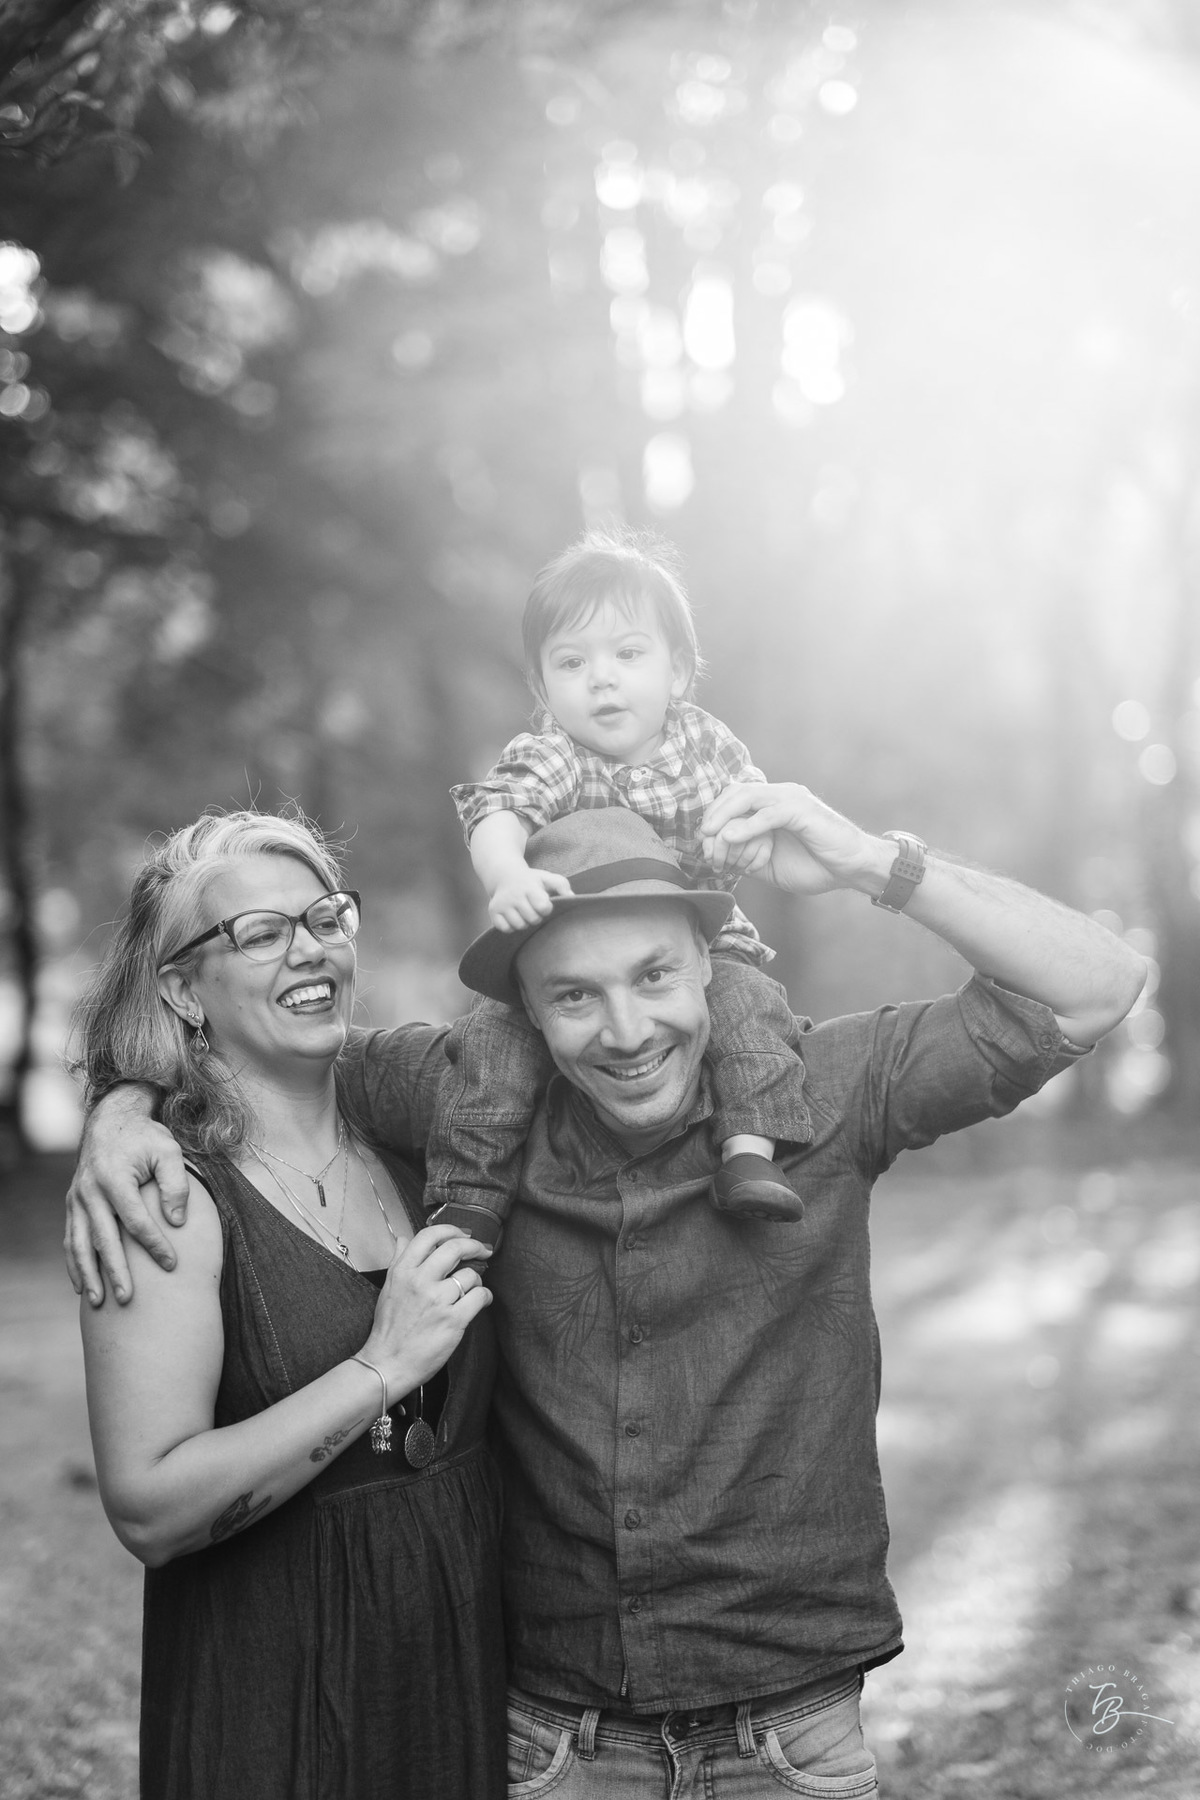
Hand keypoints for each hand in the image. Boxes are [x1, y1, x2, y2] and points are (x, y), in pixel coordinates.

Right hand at [65, 1086, 190, 1306]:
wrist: (111, 1121)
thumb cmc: (145, 1138)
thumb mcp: (168, 1151)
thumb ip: (176, 1184)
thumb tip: (178, 1222)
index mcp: (115, 1178)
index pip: (135, 1220)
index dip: (154, 1244)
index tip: (171, 1264)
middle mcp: (90, 1191)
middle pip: (104, 1238)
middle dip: (116, 1271)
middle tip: (127, 1299)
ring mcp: (77, 1199)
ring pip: (81, 1244)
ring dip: (89, 1274)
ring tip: (100, 1302)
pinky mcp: (72, 1205)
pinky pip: (71, 1239)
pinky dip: (75, 1264)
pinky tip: (82, 1286)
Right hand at [360, 1223, 492, 1395]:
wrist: (387, 1364)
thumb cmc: (389, 1329)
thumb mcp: (388, 1288)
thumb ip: (398, 1260)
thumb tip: (404, 1239)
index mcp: (402, 1271)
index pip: (429, 1236)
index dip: (451, 1230)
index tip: (463, 1234)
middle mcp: (420, 1281)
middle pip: (455, 1248)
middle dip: (475, 1245)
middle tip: (483, 1249)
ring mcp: (437, 1300)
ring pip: (471, 1274)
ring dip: (477, 1280)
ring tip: (472, 1288)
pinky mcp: (453, 1320)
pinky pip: (480, 1296)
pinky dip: (485, 1297)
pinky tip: (481, 1301)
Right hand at [487, 866, 572, 931]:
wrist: (505, 875)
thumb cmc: (531, 880)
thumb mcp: (547, 878)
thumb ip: (562, 886)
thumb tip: (572, 898)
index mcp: (529, 887)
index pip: (543, 907)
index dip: (546, 908)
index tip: (544, 903)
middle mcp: (514, 895)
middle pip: (532, 919)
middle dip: (536, 916)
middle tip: (533, 908)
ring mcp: (502, 904)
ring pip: (519, 925)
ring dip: (524, 922)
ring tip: (524, 912)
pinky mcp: (493, 911)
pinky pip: (506, 929)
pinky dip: (511, 926)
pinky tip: (514, 916)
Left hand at [700, 783, 882, 896]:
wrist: (852, 868)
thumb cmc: (817, 865)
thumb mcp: (770, 864)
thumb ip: (745, 856)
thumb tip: (716, 857)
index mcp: (773, 804)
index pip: (734, 797)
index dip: (715, 815)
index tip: (703, 842)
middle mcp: (781, 794)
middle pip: (736, 791)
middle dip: (714, 812)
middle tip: (702, 836)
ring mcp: (792, 799)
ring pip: (748, 796)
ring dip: (725, 815)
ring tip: (711, 834)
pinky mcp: (802, 810)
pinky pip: (768, 813)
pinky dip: (747, 825)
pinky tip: (732, 838)